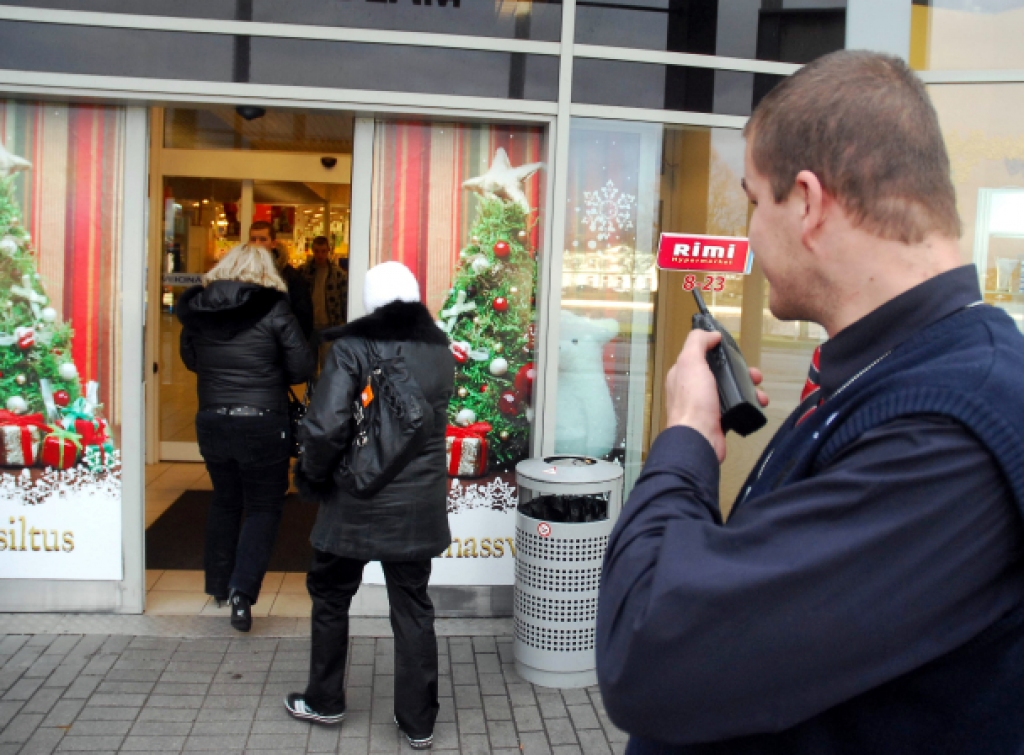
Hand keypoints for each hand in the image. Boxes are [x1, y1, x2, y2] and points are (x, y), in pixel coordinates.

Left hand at [665, 330, 768, 462]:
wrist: (699, 438)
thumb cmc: (693, 402)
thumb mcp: (691, 362)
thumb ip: (698, 342)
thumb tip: (710, 334)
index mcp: (683, 374)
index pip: (700, 355)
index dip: (717, 351)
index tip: (733, 350)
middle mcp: (693, 389)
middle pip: (720, 373)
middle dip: (740, 372)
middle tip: (754, 374)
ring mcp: (706, 405)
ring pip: (731, 391)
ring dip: (749, 389)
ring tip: (760, 393)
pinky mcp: (719, 420)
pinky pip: (737, 407)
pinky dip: (749, 404)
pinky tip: (757, 405)